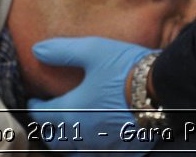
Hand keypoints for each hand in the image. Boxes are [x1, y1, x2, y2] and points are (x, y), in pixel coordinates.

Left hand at [28, 37, 156, 153]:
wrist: (162, 91)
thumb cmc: (126, 69)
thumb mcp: (93, 51)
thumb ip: (62, 51)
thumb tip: (36, 50)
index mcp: (72, 111)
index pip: (42, 114)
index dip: (34, 107)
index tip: (33, 101)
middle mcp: (83, 134)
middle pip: (56, 140)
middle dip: (49, 130)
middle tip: (48, 121)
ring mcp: (102, 147)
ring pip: (76, 153)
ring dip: (68, 144)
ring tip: (69, 134)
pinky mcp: (121, 152)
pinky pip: (99, 156)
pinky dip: (91, 151)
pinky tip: (96, 142)